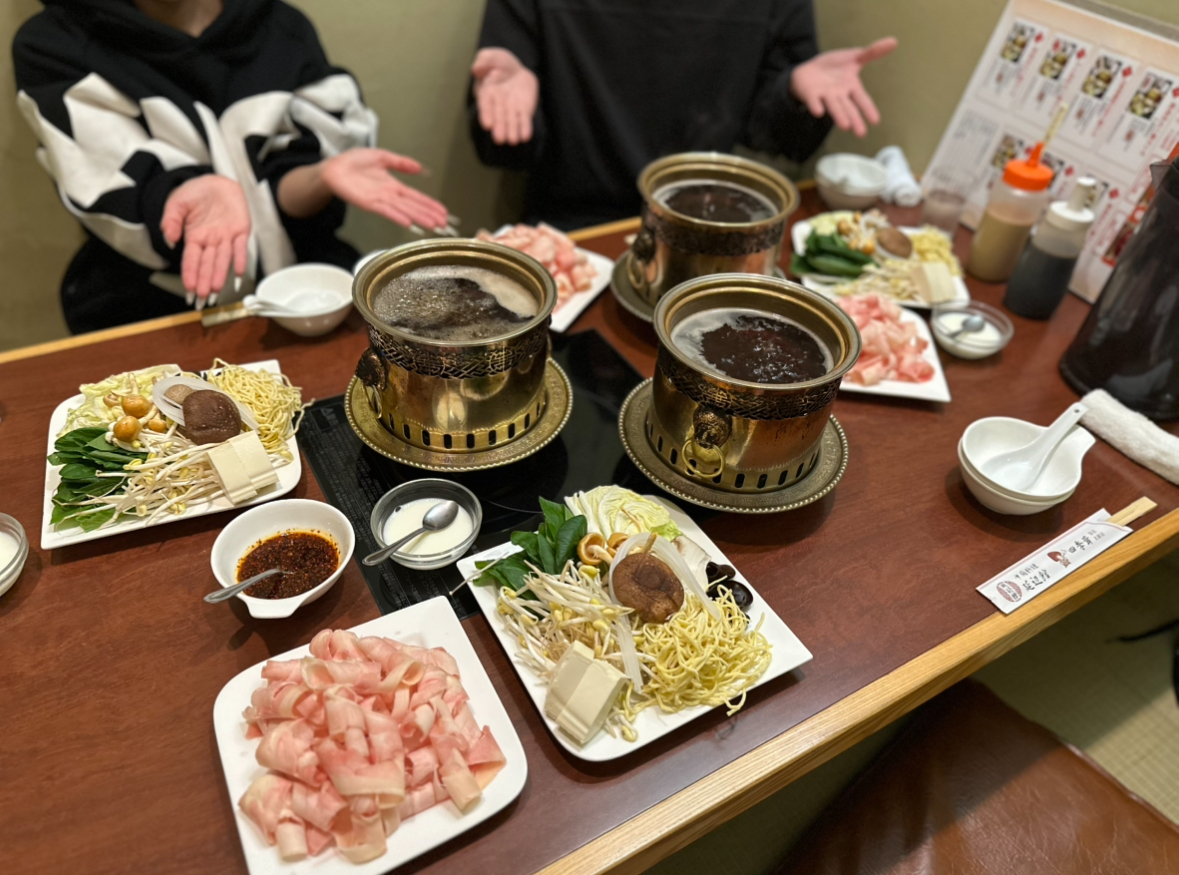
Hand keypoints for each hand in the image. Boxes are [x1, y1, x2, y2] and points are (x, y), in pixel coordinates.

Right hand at [161, 175, 250, 302]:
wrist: (216, 181)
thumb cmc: (195, 194)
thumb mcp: (176, 204)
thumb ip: (171, 220)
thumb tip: (169, 239)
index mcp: (194, 237)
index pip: (191, 260)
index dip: (190, 275)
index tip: (189, 289)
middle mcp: (210, 242)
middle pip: (207, 265)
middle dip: (204, 281)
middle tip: (202, 297)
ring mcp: (226, 238)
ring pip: (223, 260)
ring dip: (220, 275)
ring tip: (216, 290)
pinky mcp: (241, 231)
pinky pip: (241, 248)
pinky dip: (240, 260)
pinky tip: (238, 272)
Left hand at [319, 148, 449, 229]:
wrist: (333, 168)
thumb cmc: (353, 162)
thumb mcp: (382, 156)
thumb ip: (401, 162)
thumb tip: (420, 168)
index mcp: (393, 186)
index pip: (416, 197)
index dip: (430, 204)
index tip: (443, 212)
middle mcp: (389, 196)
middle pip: (413, 207)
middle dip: (429, 215)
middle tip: (444, 224)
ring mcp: (380, 201)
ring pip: (404, 211)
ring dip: (419, 219)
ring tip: (433, 226)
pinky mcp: (368, 203)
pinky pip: (386, 211)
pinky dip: (397, 216)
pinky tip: (408, 222)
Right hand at [472, 47, 538, 145]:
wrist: (516, 70)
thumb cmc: (499, 63)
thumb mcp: (491, 56)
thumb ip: (484, 61)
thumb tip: (476, 69)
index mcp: (487, 92)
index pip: (486, 104)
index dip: (486, 114)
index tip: (487, 124)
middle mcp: (498, 104)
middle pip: (498, 116)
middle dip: (499, 127)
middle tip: (499, 138)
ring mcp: (511, 109)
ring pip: (511, 121)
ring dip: (512, 131)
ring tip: (513, 140)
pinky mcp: (524, 111)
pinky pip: (524, 121)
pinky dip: (525, 129)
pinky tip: (525, 137)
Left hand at [790, 37, 897, 136]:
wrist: (809, 69)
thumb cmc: (834, 67)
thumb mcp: (854, 57)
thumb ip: (872, 53)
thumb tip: (894, 41)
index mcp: (851, 87)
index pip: (862, 100)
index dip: (868, 109)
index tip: (876, 121)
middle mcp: (839, 95)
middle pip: (848, 108)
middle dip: (854, 120)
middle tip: (861, 133)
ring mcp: (825, 95)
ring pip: (833, 107)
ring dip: (839, 116)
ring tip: (845, 126)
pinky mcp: (810, 94)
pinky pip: (813, 101)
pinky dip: (816, 106)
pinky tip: (819, 112)